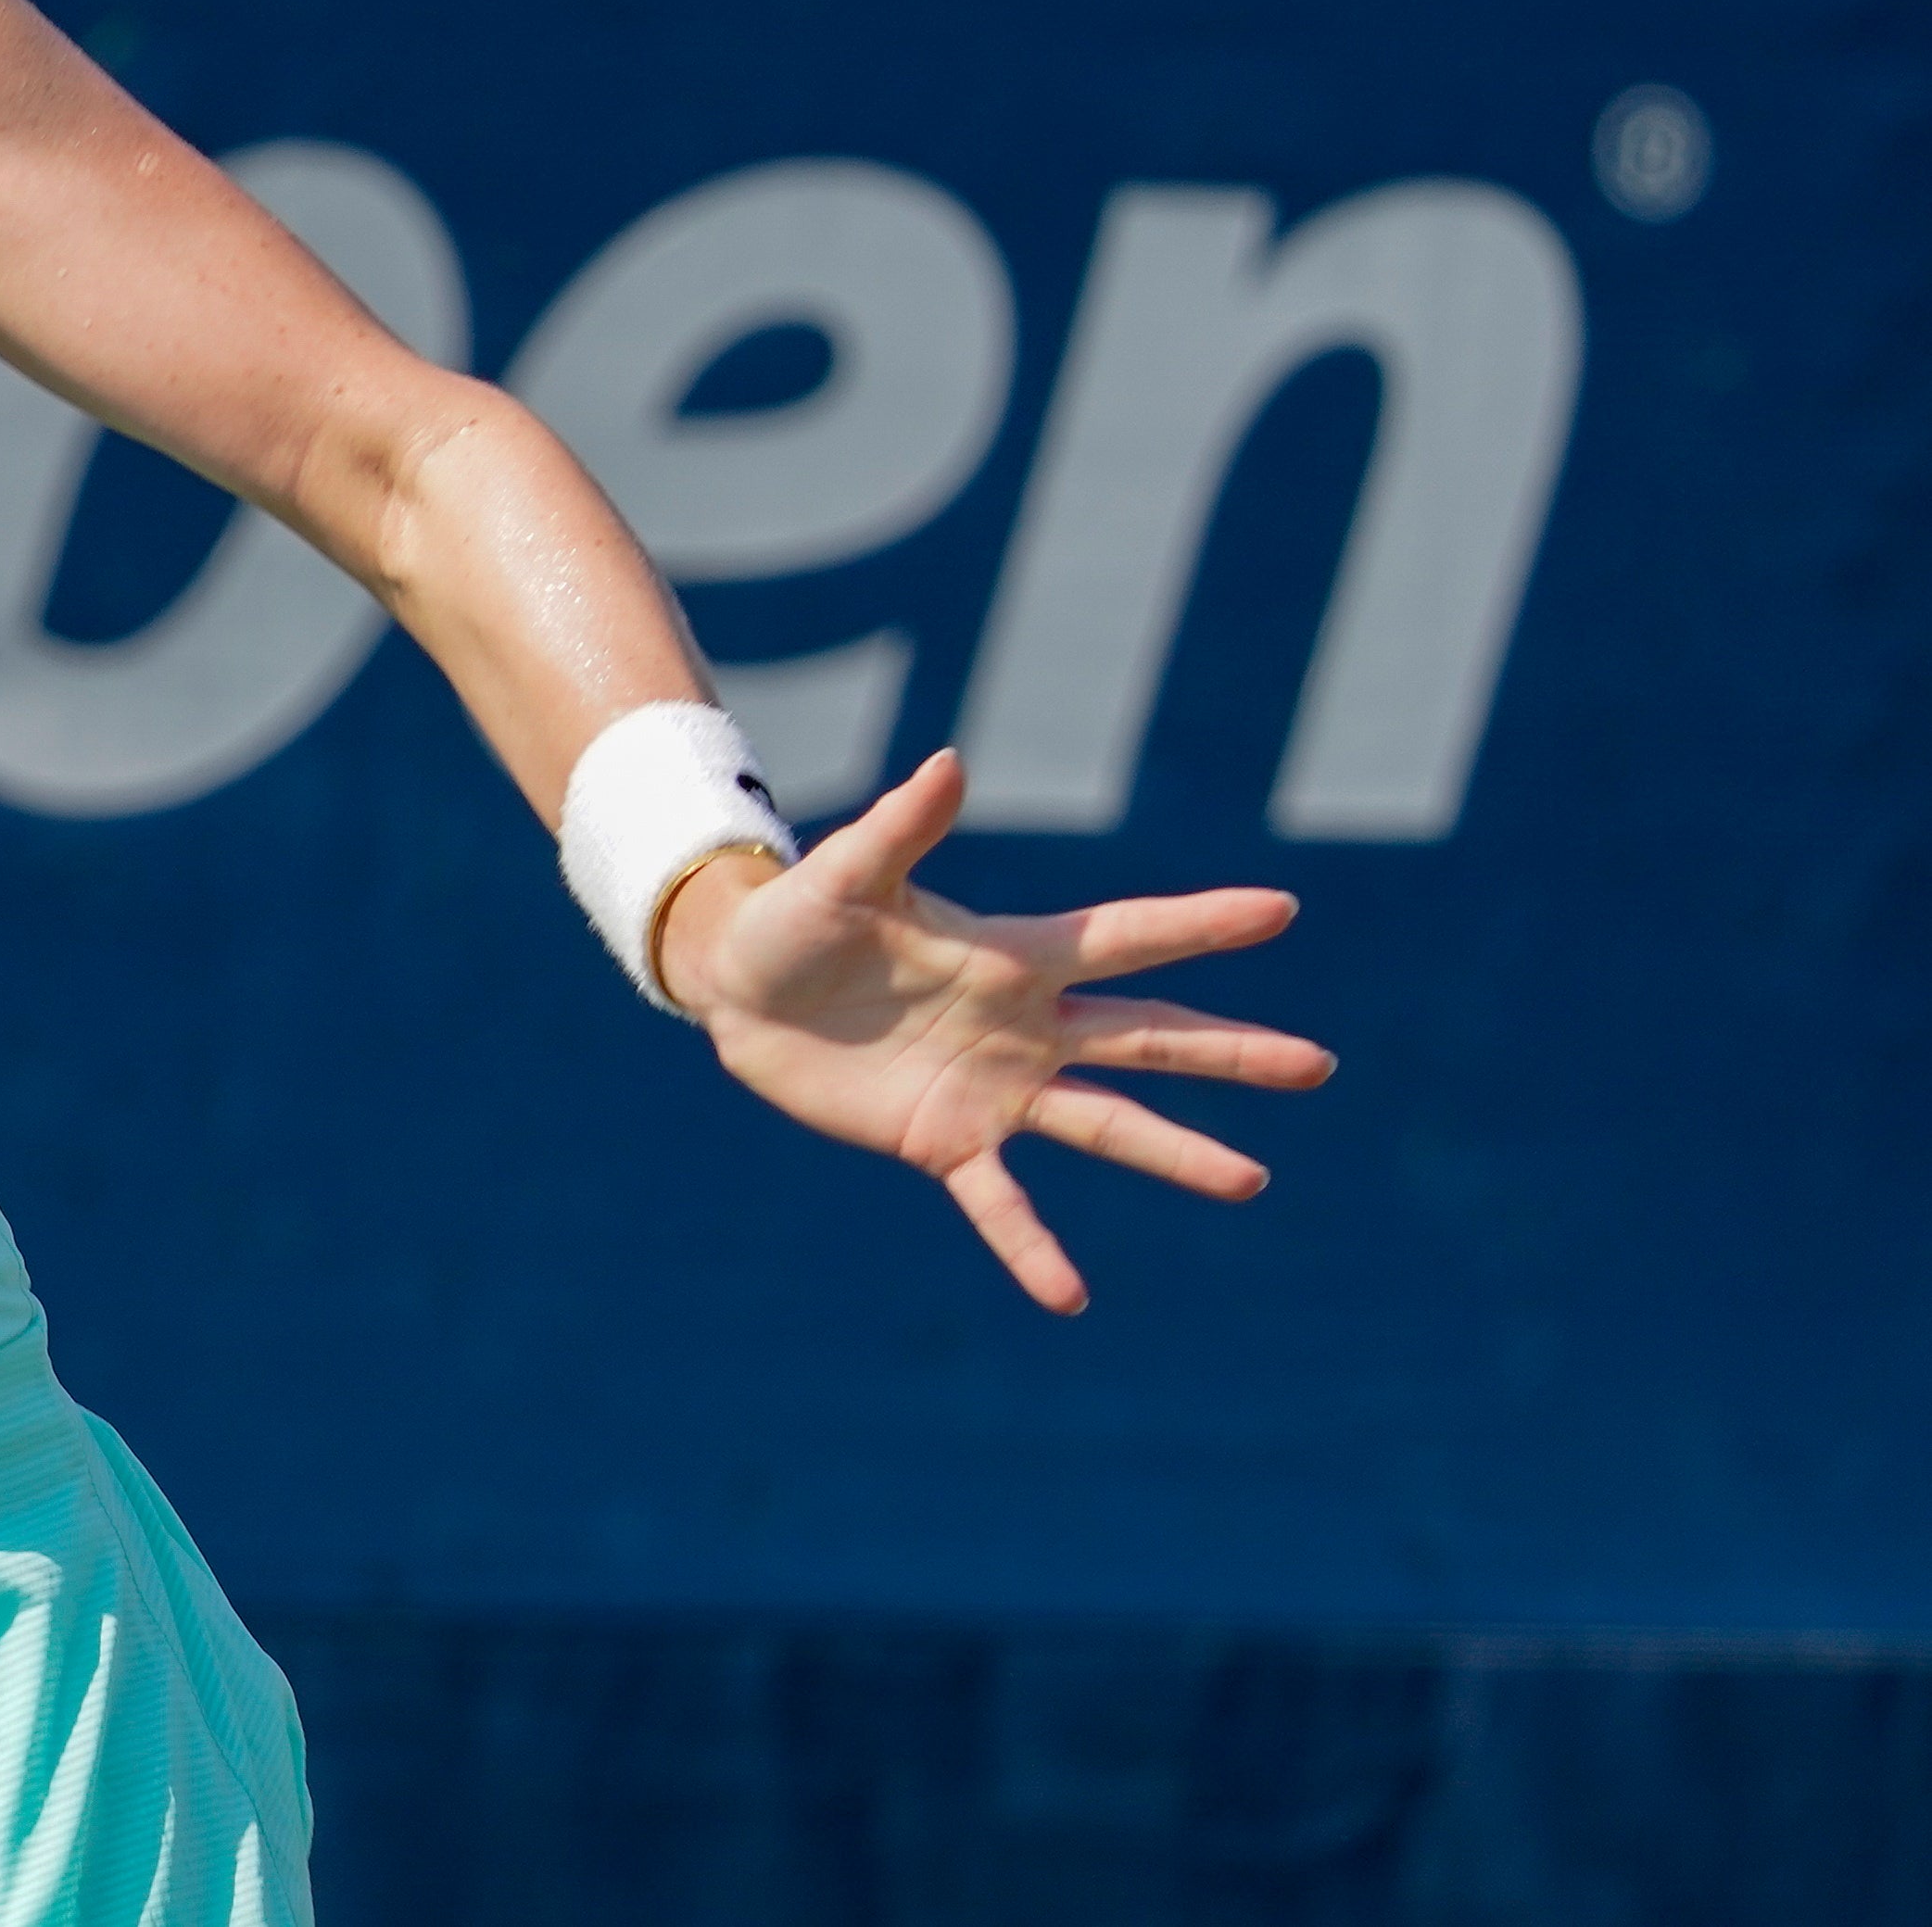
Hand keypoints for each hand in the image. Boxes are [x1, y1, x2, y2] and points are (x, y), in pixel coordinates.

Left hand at [660, 750, 1333, 1314]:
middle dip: (1230, 1051)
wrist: (740, 987)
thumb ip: (902, 827)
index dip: (1199, 925)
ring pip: (1105, 1125)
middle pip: (1146, 1038)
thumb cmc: (798, 917)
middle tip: (1317, 1064)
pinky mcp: (944, 1141)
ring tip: (1250, 1181)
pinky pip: (1000, 1204)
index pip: (1124, 936)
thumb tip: (949, 760)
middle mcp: (1024, 1025)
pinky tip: (1071, 1297)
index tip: (1281, 910)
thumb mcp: (845, 874)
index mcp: (1012, 955)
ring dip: (1176, 1152)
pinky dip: (1032, 1247)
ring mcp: (994, 1089)